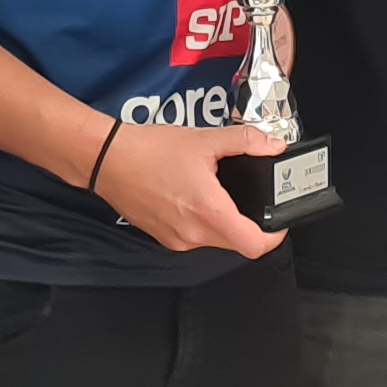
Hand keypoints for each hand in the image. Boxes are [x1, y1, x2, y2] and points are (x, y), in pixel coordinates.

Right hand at [87, 121, 288, 257]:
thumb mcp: (204, 140)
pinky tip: (195, 198)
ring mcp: (176, 240)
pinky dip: (203, 223)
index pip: (254, 246)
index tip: (278, 221)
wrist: (108, 159)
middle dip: (250, 225)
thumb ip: (245, 141)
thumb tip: (273, 146)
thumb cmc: (150, 150)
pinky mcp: (163, 238)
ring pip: (215, 241)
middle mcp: (193, 234)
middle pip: (238, 244)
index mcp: (208, 212)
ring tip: (220, 194)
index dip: (275, 237)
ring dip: (225, 223)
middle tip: (253, 200)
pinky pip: (194, 238)